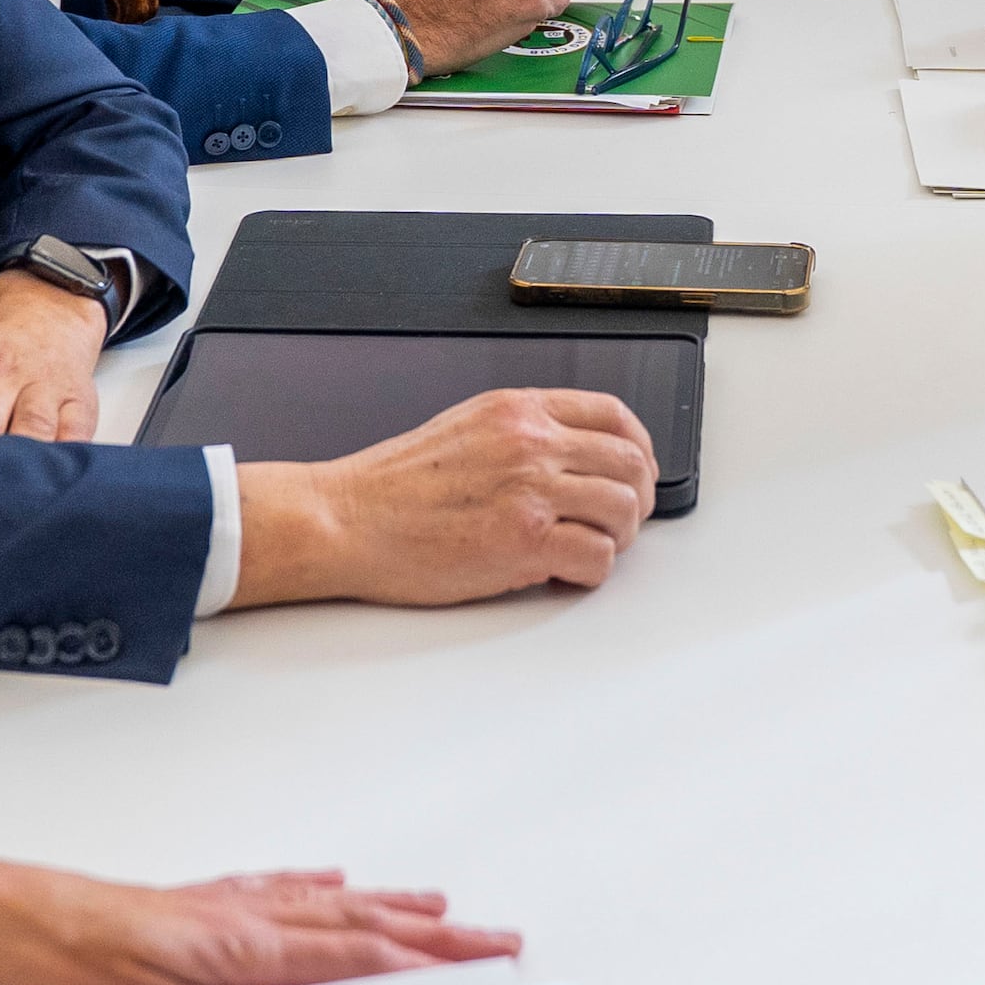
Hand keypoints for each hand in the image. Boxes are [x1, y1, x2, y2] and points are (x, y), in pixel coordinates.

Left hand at [0, 853, 520, 984]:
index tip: (488, 968)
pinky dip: (313, 890)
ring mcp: (217, 908)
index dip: (430, 966)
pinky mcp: (186, 907)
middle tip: (496, 940)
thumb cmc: (62, 969)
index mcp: (246, 949)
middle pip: (361, 925)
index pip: (361, 958)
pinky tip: (329, 882)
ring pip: (325, 905)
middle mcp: (243, 919)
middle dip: (434, 937)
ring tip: (436, 907)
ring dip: (387, 909)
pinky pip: (271, 891)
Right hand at [229, 388, 656, 606]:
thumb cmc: (391, 486)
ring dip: (617, 537)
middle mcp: (531, 443)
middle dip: (637, 498)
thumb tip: (570, 457)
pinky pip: (597, 557)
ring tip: (589, 549)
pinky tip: (566, 573)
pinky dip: (592, 572)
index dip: (640, 447)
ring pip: (623, 509)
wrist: (345, 520)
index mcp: (518, 410)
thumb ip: (520, 433)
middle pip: (630, 463)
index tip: (638, 470)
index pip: (614, 414)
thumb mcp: (463, 427)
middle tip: (620, 523)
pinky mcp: (523, 541)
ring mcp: (529, 490)